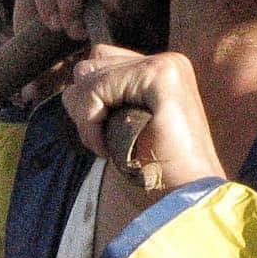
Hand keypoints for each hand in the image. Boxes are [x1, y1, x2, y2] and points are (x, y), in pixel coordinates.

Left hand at [62, 45, 221, 191]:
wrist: (186, 196)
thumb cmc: (154, 170)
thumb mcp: (124, 126)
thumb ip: (104, 99)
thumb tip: (70, 90)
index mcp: (162, 71)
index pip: (101, 63)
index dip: (91, 103)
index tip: (108, 140)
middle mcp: (167, 61)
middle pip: (91, 64)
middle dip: (85, 106)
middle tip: (106, 142)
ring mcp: (166, 65)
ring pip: (89, 73)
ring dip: (86, 115)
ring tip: (109, 143)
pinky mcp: (160, 75)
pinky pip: (96, 87)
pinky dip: (90, 120)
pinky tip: (109, 147)